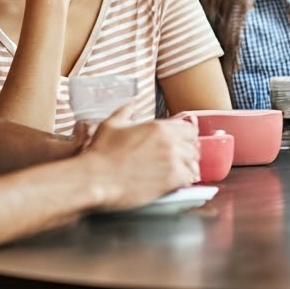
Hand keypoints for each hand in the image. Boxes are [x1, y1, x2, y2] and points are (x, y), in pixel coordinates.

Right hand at [83, 104, 199, 209]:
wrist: (94, 178)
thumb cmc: (100, 153)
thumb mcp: (111, 125)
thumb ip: (125, 112)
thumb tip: (130, 104)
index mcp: (159, 127)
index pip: (190, 129)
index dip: (186, 137)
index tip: (181, 144)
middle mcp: (170, 142)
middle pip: (194, 146)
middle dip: (188, 153)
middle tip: (178, 161)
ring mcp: (173, 161)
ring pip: (194, 164)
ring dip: (187, 168)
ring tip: (177, 174)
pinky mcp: (172, 180)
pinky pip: (189, 180)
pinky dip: (184, 182)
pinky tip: (174, 184)